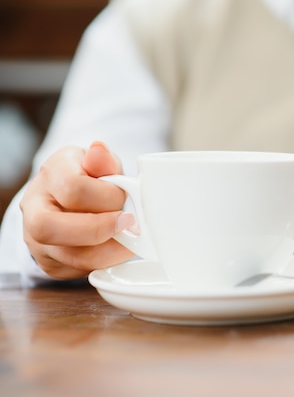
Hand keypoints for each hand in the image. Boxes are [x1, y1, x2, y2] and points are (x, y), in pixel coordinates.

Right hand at [20, 141, 135, 278]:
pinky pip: (78, 270)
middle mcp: (34, 207)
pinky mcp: (51, 262)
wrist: (72, 200)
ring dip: (108, 251)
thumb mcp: (100, 163)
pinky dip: (105, 262)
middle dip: (97, 229)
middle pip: (49, 227)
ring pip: (68, 256)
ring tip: (131, 240)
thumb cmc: (92, 179)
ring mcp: (38, 239)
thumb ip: (103, 160)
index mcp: (50, 174)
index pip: (73, 188)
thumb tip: (99, 150)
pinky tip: (120, 250)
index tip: (127, 198)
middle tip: (128, 224)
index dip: (107, 196)